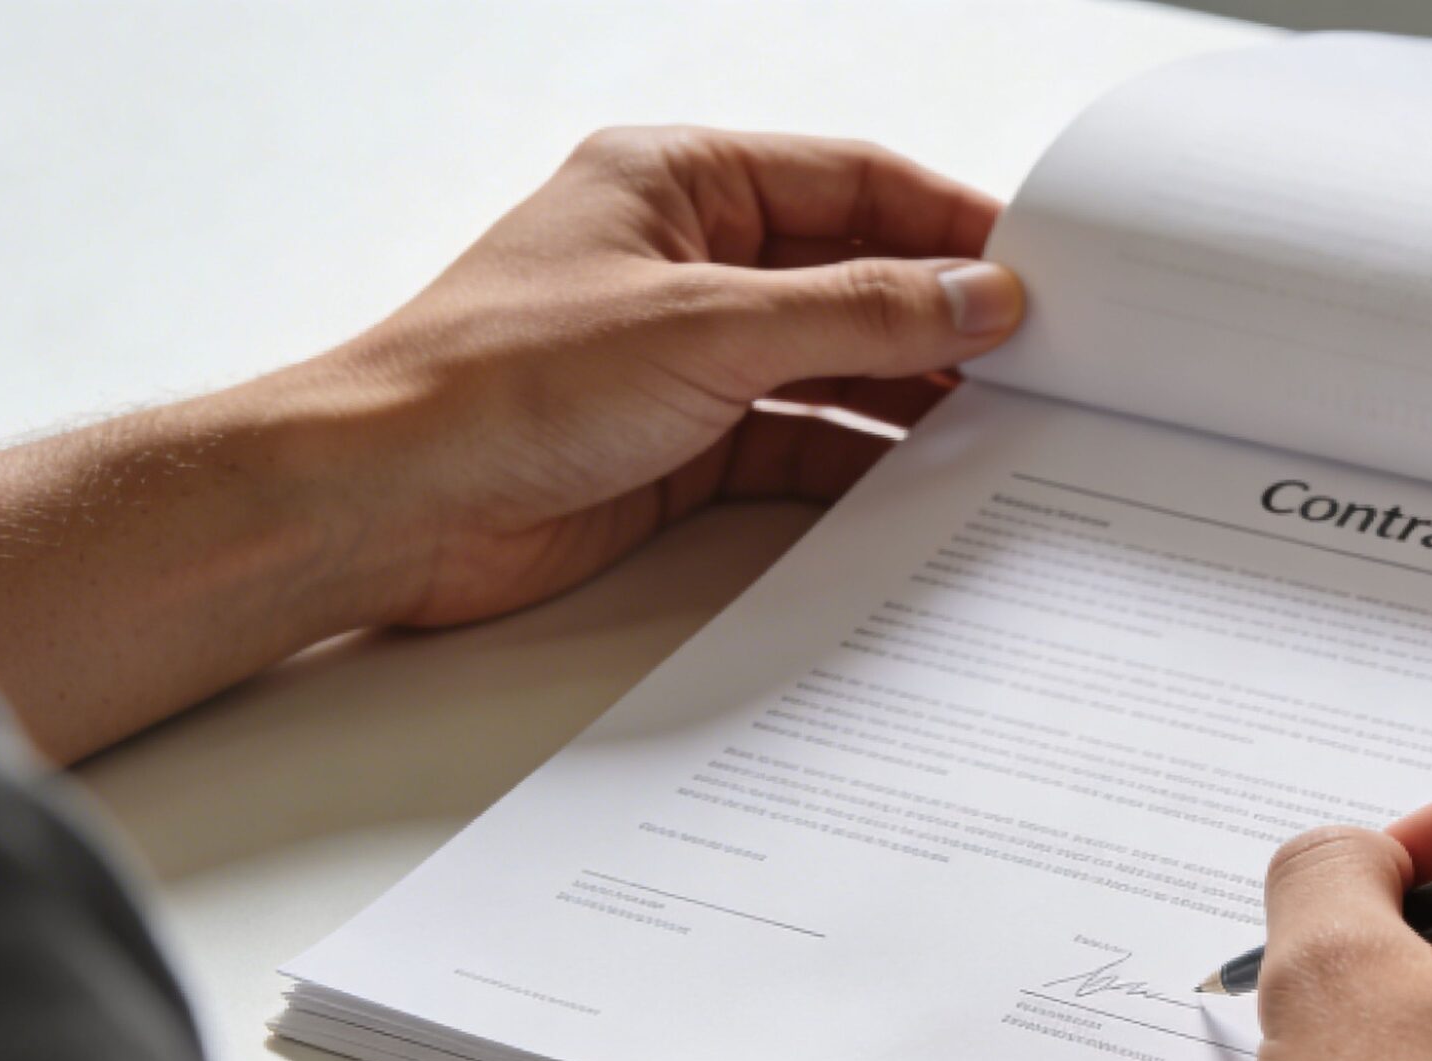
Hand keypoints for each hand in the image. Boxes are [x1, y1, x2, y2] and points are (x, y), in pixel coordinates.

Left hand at [0, 127, 1024, 759]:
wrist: (385, 507)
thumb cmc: (494, 381)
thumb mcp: (705, 327)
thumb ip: (855, 314)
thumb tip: (977, 297)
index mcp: (679, 183)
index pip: (851, 182)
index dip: (950, 221)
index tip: (1041, 268)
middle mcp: (688, 264)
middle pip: (852, 278)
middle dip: (942, 319)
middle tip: (1047, 360)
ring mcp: (686, 359)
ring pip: (833, 368)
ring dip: (909, 398)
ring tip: (1006, 427)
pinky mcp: (680, 449)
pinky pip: (799, 447)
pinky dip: (859, 464)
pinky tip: (922, 484)